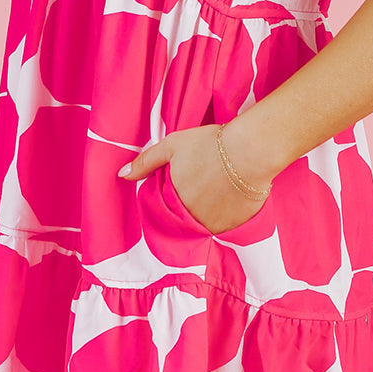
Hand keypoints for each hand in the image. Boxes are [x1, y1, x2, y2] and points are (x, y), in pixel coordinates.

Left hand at [118, 122, 274, 235]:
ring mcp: (214, 226)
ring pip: (205, 222)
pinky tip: (232, 195)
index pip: (165, 208)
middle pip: (185, 216)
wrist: (250, 150)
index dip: (175, 194)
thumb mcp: (171, 146)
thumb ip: (146, 162)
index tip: (186, 182)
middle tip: (205, 182)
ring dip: (208, 210)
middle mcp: (191, 220)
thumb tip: (122, 175)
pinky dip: (226, 214)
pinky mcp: (235, 227)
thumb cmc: (210, 144)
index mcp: (173, 202)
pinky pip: (225, 225)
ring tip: (219, 187)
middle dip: (191, 202)